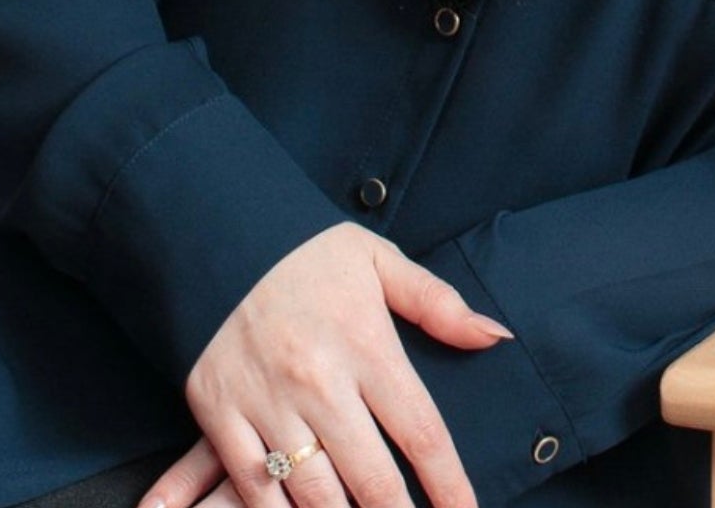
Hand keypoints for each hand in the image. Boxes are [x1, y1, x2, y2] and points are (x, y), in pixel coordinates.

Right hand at [135, 221, 513, 507]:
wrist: (220, 232)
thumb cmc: (309, 252)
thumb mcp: (380, 262)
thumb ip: (437, 304)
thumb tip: (494, 336)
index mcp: (366, 343)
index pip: (421, 430)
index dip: (448, 484)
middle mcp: (320, 380)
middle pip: (372, 477)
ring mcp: (267, 402)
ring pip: (314, 494)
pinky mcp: (220, 413)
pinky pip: (252, 488)